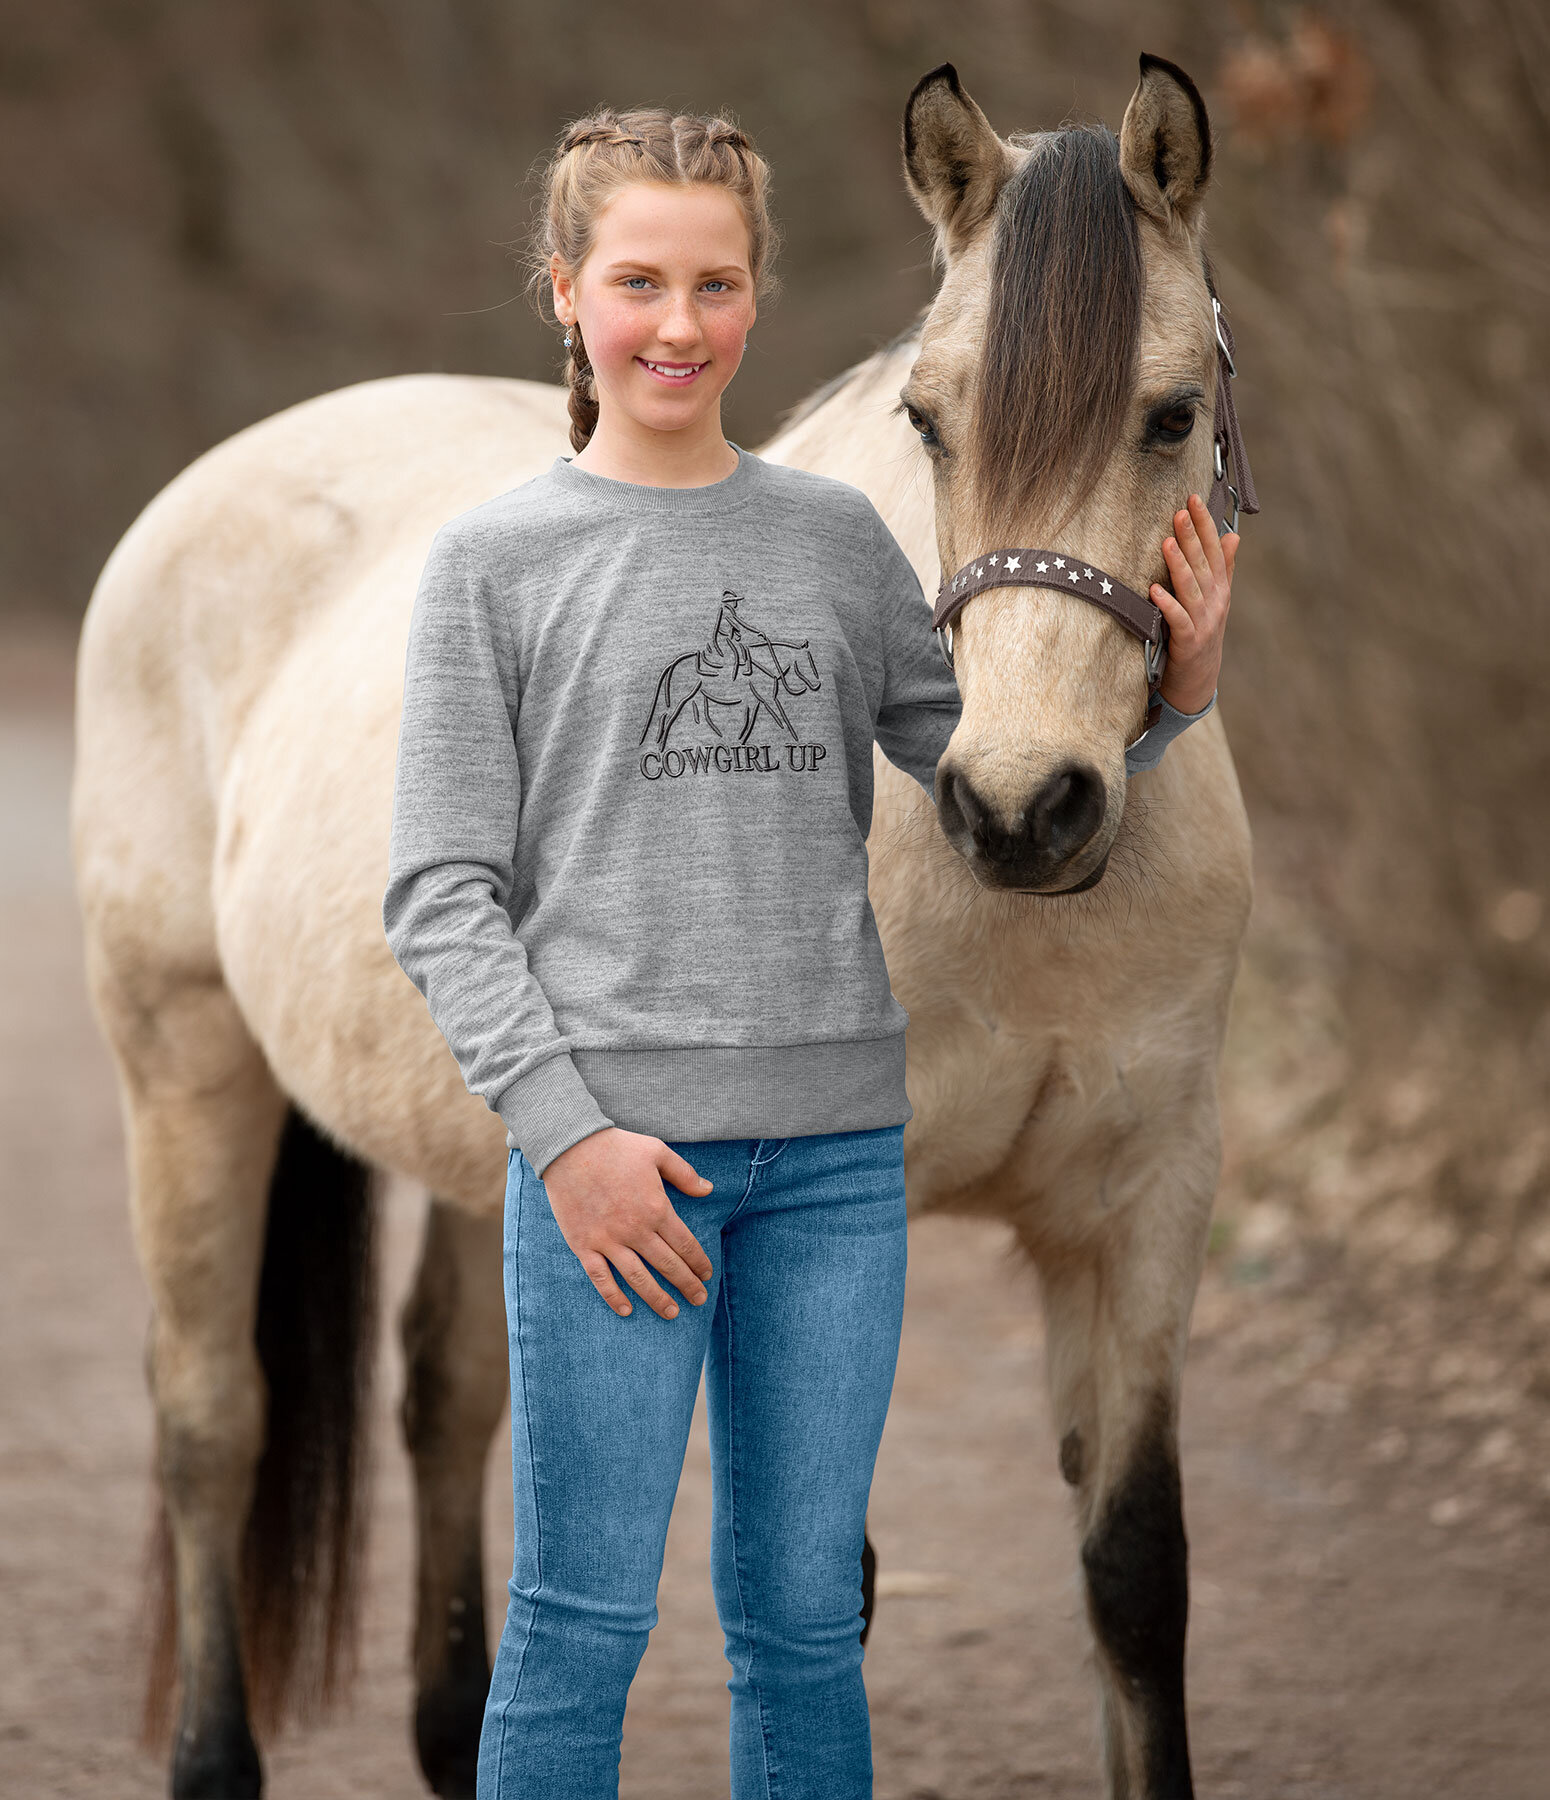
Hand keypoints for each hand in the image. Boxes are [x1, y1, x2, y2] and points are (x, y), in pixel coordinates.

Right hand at [541, 1127, 715, 1318]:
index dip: (699, 1262)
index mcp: (656, 1208)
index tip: (707, 1275)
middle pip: (667, 1265)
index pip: (685, 1244)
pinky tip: (626, 1310)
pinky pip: (601, 1277)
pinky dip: (613, 1296)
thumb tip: (708, 1190)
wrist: (570, 1147)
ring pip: (638, 1278)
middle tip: (699, 1300)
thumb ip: (684, 1174)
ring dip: (657, 1298)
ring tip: (672, 1313)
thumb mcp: (657, 1152)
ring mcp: (608, 1240)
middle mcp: (635, 1229)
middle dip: (686, 1285)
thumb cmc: (616, 1147)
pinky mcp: (584, 1245)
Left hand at [1151, 492, 1238, 715]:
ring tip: (1167, 541)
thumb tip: (1232, 534)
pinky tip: (1154, 591)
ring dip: (1179, 565)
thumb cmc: (1202, 634)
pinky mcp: (1189, 643)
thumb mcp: (1217, 599)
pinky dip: (1167, 605)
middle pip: (1203, 564)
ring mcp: (1204, 622)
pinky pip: (1178, 621)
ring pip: (1191, 588)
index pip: (1214, 549)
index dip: (1205, 524)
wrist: (1199, 681)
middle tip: (1181, 510)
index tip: (1193, 498)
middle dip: (1192, 536)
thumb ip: (1225, 567)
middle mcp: (1215, 602)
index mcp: (1220, 588)